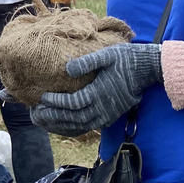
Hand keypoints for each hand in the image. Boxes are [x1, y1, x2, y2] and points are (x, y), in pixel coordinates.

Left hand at [30, 42, 161, 135]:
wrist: (146, 69)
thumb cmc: (125, 59)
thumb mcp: (106, 55)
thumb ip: (86, 62)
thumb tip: (67, 69)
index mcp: (100, 93)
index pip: (73, 103)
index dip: (56, 102)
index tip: (43, 97)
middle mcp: (103, 108)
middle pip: (73, 118)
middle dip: (54, 116)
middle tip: (37, 112)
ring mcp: (108, 115)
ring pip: (80, 125)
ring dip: (61, 124)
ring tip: (44, 120)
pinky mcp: (110, 117)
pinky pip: (89, 127)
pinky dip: (74, 128)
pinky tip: (62, 124)